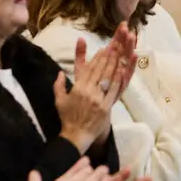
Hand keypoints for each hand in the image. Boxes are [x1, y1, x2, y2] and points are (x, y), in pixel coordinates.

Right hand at [57, 25, 134, 151]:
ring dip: (114, 65)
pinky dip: (118, 80)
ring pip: (107, 78)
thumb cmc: (67, 118)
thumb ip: (58, 85)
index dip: (97, 59)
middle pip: (99, 71)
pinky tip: (122, 71)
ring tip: (120, 54)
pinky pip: (113, 91)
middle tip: (115, 46)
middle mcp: (88, 91)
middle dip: (107, 58)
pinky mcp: (106, 106)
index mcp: (77, 89)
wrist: (76, 135)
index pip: (89, 70)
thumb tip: (60, 72)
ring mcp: (99, 99)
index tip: (103, 49)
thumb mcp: (59, 100)